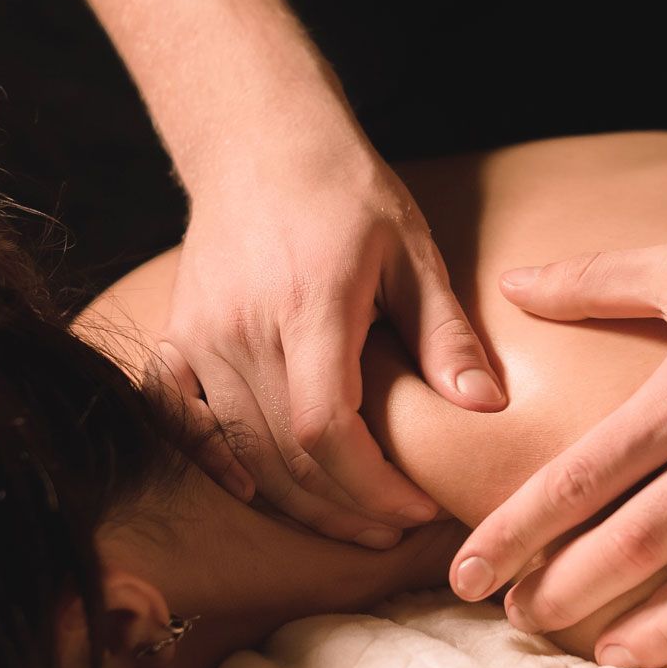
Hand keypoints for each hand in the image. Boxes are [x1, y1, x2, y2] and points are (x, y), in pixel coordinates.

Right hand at [152, 126, 507, 544]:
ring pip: (240, 450)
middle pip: (285, 456)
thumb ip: (445, 333)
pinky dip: (214, 464)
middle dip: (346, 508)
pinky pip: (179, 421)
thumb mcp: (413, 252)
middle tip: (396, 528)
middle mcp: (244, 329)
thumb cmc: (348, 192)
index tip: (417, 507)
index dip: (371, 487)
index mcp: (309, 306)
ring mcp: (201, 335)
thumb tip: (487, 408)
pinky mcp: (179, 335)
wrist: (261, 139)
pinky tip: (256, 493)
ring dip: (296, 499)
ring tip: (353, 520)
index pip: (327, 430)